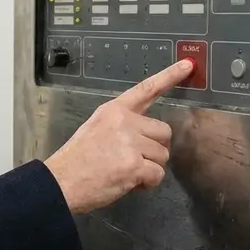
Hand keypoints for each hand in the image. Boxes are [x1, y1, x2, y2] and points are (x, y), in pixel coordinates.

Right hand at [44, 58, 196, 213]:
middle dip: (154, 148)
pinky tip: (129, 183)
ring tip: (126, 173)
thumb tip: (144, 135)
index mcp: (114, 110)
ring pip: (162, 155)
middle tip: (135, 159)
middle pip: (163, 131)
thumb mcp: (95, 128)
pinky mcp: (134, 165)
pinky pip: (157, 174)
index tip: (188, 65)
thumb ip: (121, 125)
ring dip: (150, 168)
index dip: (169, 76)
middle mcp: (125, 122)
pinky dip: (147, 183)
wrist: (61, 182)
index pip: (146, 89)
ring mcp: (130, 143)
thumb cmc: (77, 159)